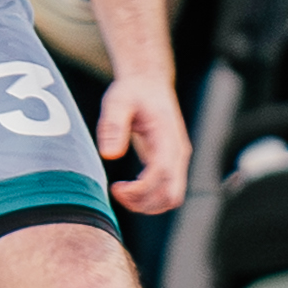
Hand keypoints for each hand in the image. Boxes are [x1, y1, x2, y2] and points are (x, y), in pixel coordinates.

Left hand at [93, 72, 188, 213]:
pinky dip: (149, 198)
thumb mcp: (117, 101)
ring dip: (146, 204)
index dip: (140, 189)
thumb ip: (113, 126)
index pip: (162, 174)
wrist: (149, 83)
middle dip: (144, 202)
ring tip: (121, 192)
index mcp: (167, 137)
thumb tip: (110, 155)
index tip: (116, 188)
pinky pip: (166, 191)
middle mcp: (177, 152)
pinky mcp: (170, 163)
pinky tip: (128, 187)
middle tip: (117, 191)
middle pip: (171, 194)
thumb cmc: (133, 91)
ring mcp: (176, 159)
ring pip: (171, 198)